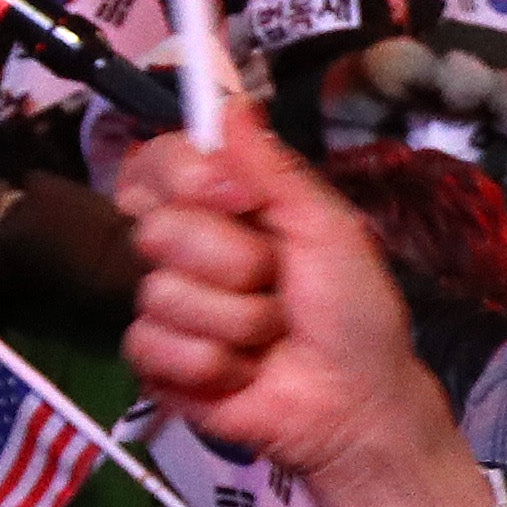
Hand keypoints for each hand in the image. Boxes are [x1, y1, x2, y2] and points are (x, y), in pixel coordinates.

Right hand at [120, 122, 490, 506]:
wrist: (355, 400)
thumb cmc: (352, 311)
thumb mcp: (328, 230)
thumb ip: (275, 171)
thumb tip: (232, 106)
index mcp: (223, 205)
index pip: (157, 163)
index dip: (182, 176)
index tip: (236, 198)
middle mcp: (187, 248)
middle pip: (156, 228)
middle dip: (232, 261)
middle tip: (276, 282)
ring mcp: (168, 306)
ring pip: (161, 294)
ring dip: (235, 321)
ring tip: (271, 335)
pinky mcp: (157, 363)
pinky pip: (150, 346)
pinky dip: (211, 364)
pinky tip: (242, 373)